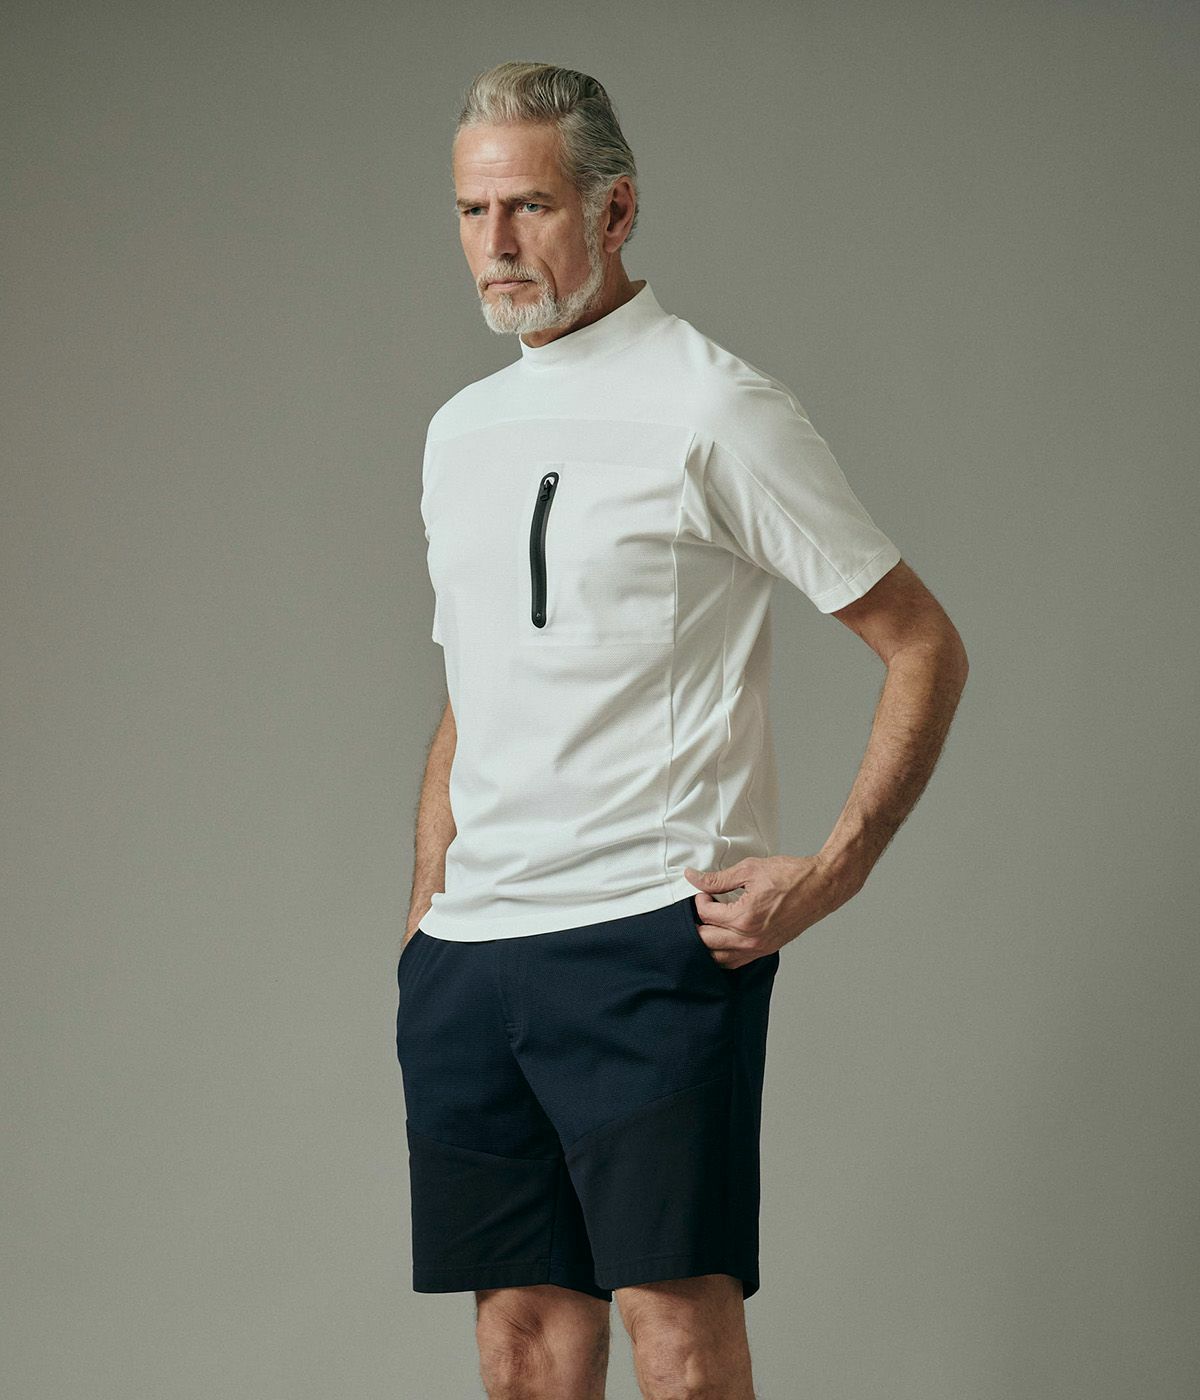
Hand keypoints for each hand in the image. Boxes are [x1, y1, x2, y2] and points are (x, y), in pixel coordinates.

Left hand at [682, 855, 857, 967]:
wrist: (820, 886)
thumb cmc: (792, 876)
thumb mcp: (750, 870)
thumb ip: (718, 879)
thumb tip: (694, 878)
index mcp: (745, 918)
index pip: (706, 915)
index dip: (700, 899)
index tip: (704, 890)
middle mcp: (751, 939)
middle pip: (707, 942)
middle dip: (697, 924)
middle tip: (700, 908)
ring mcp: (760, 948)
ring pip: (720, 958)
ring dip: (708, 944)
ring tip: (707, 925)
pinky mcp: (767, 950)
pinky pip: (737, 962)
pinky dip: (724, 954)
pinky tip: (722, 939)